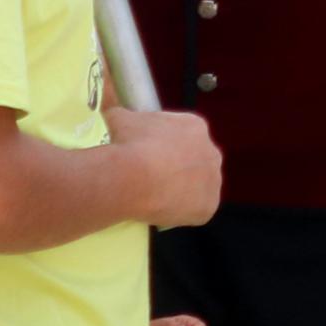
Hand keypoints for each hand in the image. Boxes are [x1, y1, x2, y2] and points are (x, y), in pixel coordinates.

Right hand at [106, 105, 222, 228]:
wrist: (131, 176)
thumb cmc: (127, 143)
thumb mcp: (119, 119)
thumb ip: (122, 115)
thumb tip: (112, 112)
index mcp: (195, 127)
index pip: (184, 137)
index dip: (165, 148)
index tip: (148, 157)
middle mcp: (211, 151)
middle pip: (196, 161)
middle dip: (177, 169)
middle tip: (151, 179)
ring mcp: (213, 180)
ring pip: (199, 186)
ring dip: (182, 191)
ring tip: (154, 198)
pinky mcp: (209, 206)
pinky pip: (196, 210)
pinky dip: (181, 213)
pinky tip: (161, 213)